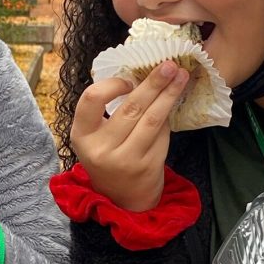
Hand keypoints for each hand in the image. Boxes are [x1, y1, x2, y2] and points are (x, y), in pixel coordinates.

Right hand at [70, 60, 188, 210]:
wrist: (121, 199)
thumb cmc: (108, 156)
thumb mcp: (96, 136)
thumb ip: (108, 111)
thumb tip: (141, 76)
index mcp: (82, 135)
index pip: (91, 99)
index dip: (112, 85)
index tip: (129, 80)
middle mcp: (101, 149)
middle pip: (130, 107)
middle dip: (152, 82)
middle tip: (169, 65)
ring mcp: (125, 160)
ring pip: (152, 119)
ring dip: (169, 95)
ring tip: (181, 77)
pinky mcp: (147, 167)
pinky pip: (162, 134)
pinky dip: (168, 117)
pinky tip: (173, 104)